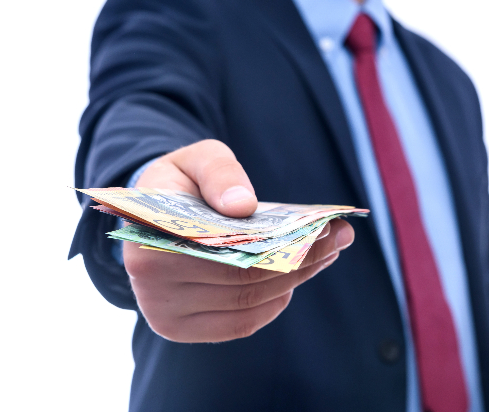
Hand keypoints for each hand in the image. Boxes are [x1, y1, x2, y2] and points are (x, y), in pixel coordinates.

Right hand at [123, 139, 354, 341]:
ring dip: (294, 280)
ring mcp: (165, 315)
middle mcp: (151, 288)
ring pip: (247, 304)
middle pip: (243, 281)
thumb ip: (218, 173)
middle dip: (299, 260)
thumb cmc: (178, 183)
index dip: (280, 244)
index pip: (226, 253)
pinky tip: (296, 278)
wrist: (149, 215)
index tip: (322, 227)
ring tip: (327, 252)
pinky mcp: (181, 329)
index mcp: (149, 242)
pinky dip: (274, 303)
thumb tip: (244, 206)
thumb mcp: (195, 159)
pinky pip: (240, 323)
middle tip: (339, 237)